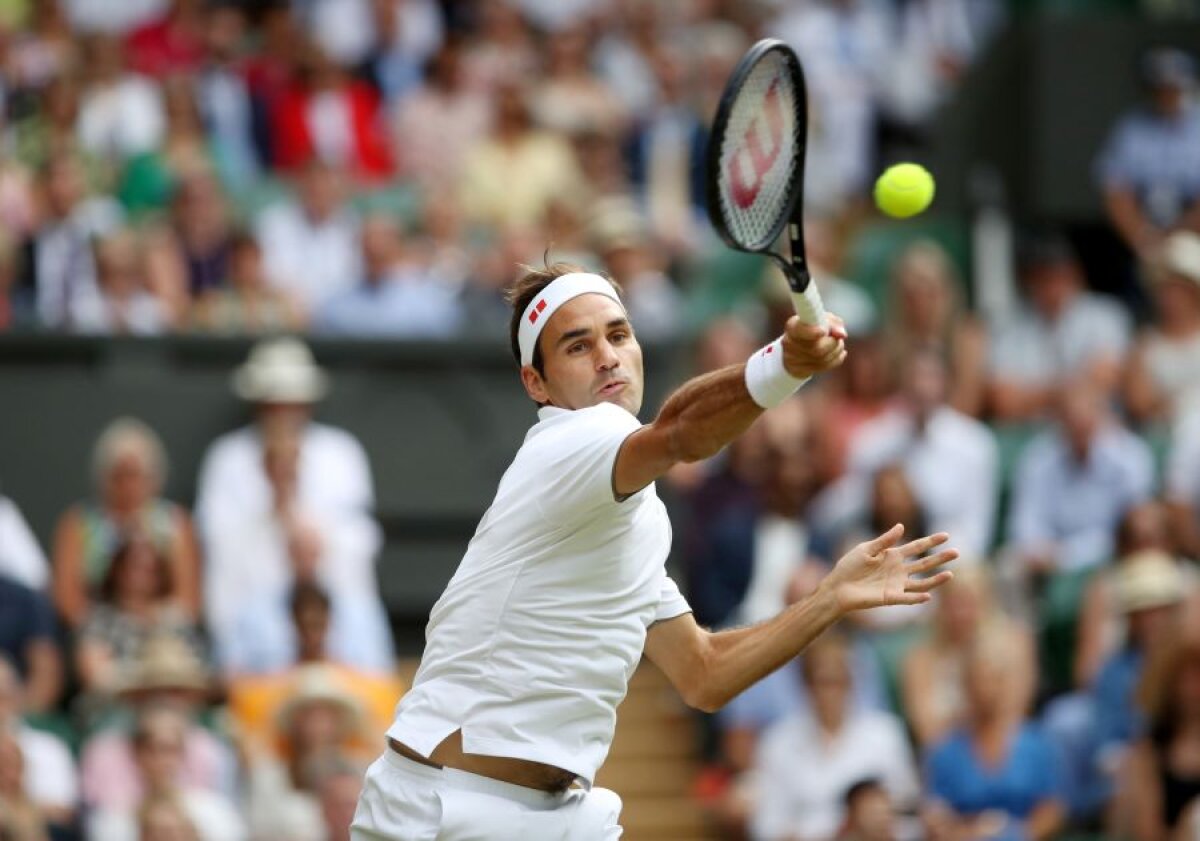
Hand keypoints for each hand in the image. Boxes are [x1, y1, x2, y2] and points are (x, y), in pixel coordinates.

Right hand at [781, 313, 846, 378]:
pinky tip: (839, 353)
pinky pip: (823, 367)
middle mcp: (789, 343)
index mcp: (793, 326)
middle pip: (816, 349)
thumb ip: (834, 323)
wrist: (799, 344)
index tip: (823, 331)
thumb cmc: (814, 326)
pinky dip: (836, 360)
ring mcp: (792, 359)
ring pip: (822, 360)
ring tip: (838, 344)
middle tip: (838, 338)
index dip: (813, 332)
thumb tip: (841, 334)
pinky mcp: (798, 370)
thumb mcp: (823, 319)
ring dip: (836, 351)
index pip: (801, 331)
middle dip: (833, 344)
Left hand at [821, 524, 956, 613]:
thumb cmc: (849, 567)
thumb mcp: (866, 549)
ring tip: (950, 574)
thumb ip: (884, 540)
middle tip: (957, 552)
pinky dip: (917, 598)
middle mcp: (898, 570)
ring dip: (936, 580)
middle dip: (940, 558)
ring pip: (921, 582)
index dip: (931, 541)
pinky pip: (907, 598)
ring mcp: (896, 584)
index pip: (916, 547)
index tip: (946, 535)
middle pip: (924, 563)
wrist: (837, 587)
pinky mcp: (890, 597)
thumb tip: (902, 526)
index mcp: (892, 555)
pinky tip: (928, 595)